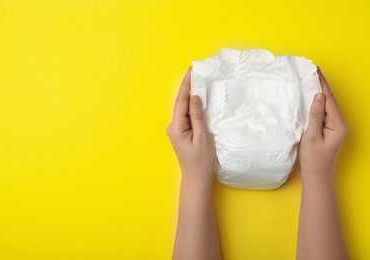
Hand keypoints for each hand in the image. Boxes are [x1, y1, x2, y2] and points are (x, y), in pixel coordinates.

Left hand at [166, 67, 214, 185]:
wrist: (196, 178)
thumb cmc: (201, 161)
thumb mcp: (202, 137)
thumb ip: (198, 116)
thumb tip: (194, 97)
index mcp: (176, 127)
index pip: (181, 101)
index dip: (186, 85)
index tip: (191, 71)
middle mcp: (173, 127)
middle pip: (180, 103)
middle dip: (187, 87)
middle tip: (194, 71)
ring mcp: (177, 130)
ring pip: (183, 108)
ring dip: (190, 95)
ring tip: (196, 80)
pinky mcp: (182, 132)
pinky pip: (187, 115)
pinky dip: (192, 106)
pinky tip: (197, 98)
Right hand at [298, 67, 347, 184]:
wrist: (316, 176)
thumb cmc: (313, 159)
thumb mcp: (311, 136)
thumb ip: (316, 115)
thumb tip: (319, 96)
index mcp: (337, 124)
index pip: (329, 99)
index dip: (322, 84)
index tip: (315, 70)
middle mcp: (339, 124)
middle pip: (330, 100)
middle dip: (321, 85)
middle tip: (312, 71)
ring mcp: (335, 127)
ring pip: (327, 105)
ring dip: (319, 93)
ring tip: (311, 80)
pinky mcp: (329, 130)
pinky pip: (324, 112)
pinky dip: (318, 103)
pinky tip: (312, 98)